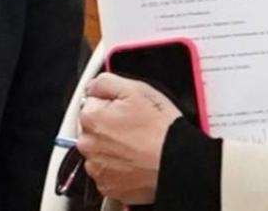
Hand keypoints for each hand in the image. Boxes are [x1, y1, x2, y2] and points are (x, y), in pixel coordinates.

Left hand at [76, 73, 181, 204]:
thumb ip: (105, 82)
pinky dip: (117, 167)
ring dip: (111, 148)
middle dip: (108, 126)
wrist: (179, 164)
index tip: (125, 111)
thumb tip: (92, 86)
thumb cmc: (162, 131)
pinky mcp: (108, 186)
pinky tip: (135, 161)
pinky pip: (107, 172)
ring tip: (136, 146)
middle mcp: (88, 145)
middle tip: (134, 129)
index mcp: (91, 118)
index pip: (90, 103)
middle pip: (92, 128)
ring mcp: (97, 167)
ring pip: (99, 150)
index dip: (110, 105)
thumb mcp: (136, 90)